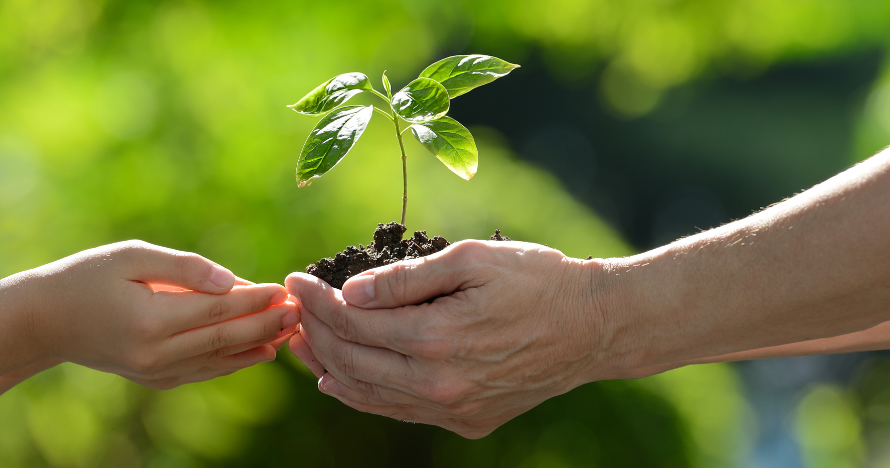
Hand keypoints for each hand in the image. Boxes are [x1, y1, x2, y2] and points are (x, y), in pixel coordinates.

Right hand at [11, 240, 299, 388]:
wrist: (44, 320)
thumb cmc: (86, 276)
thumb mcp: (131, 256)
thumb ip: (183, 267)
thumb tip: (231, 279)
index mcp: (150, 319)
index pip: (217, 309)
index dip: (254, 299)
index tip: (283, 287)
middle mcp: (155, 353)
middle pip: (225, 338)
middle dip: (267, 324)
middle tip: (300, 311)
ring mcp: (155, 372)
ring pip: (219, 360)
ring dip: (258, 345)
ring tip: (292, 331)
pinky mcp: (154, 380)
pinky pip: (203, 372)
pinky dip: (234, 362)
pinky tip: (260, 352)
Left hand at [285, 240, 608, 437]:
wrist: (595, 326)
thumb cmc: (537, 279)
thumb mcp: (473, 259)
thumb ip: (408, 278)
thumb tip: (350, 292)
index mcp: (438, 338)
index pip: (354, 322)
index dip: (317, 299)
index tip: (296, 278)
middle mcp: (440, 385)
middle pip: (352, 361)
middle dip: (314, 330)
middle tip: (294, 306)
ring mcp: (453, 409)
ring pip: (369, 394)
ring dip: (328, 366)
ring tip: (302, 341)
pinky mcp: (466, 422)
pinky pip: (398, 411)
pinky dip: (362, 395)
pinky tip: (339, 379)